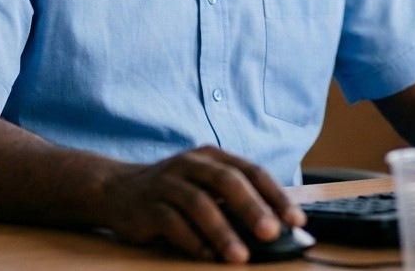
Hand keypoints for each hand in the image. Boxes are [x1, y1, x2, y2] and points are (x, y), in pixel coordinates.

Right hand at [99, 145, 305, 263]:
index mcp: (212, 157)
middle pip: (226, 181)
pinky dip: (192, 241)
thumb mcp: (204, 185)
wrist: (118, 189)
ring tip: (240, 256)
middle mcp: (191, 165)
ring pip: (199, 203)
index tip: (296, 219)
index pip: (251, 171)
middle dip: (252, 208)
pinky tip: (207, 257)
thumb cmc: (175, 191)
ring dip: (222, 231)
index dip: (275, 194)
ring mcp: (167, 183)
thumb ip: (234, 199)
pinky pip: (172, 223)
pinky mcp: (147, 206)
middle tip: (271, 233)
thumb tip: (276, 225)